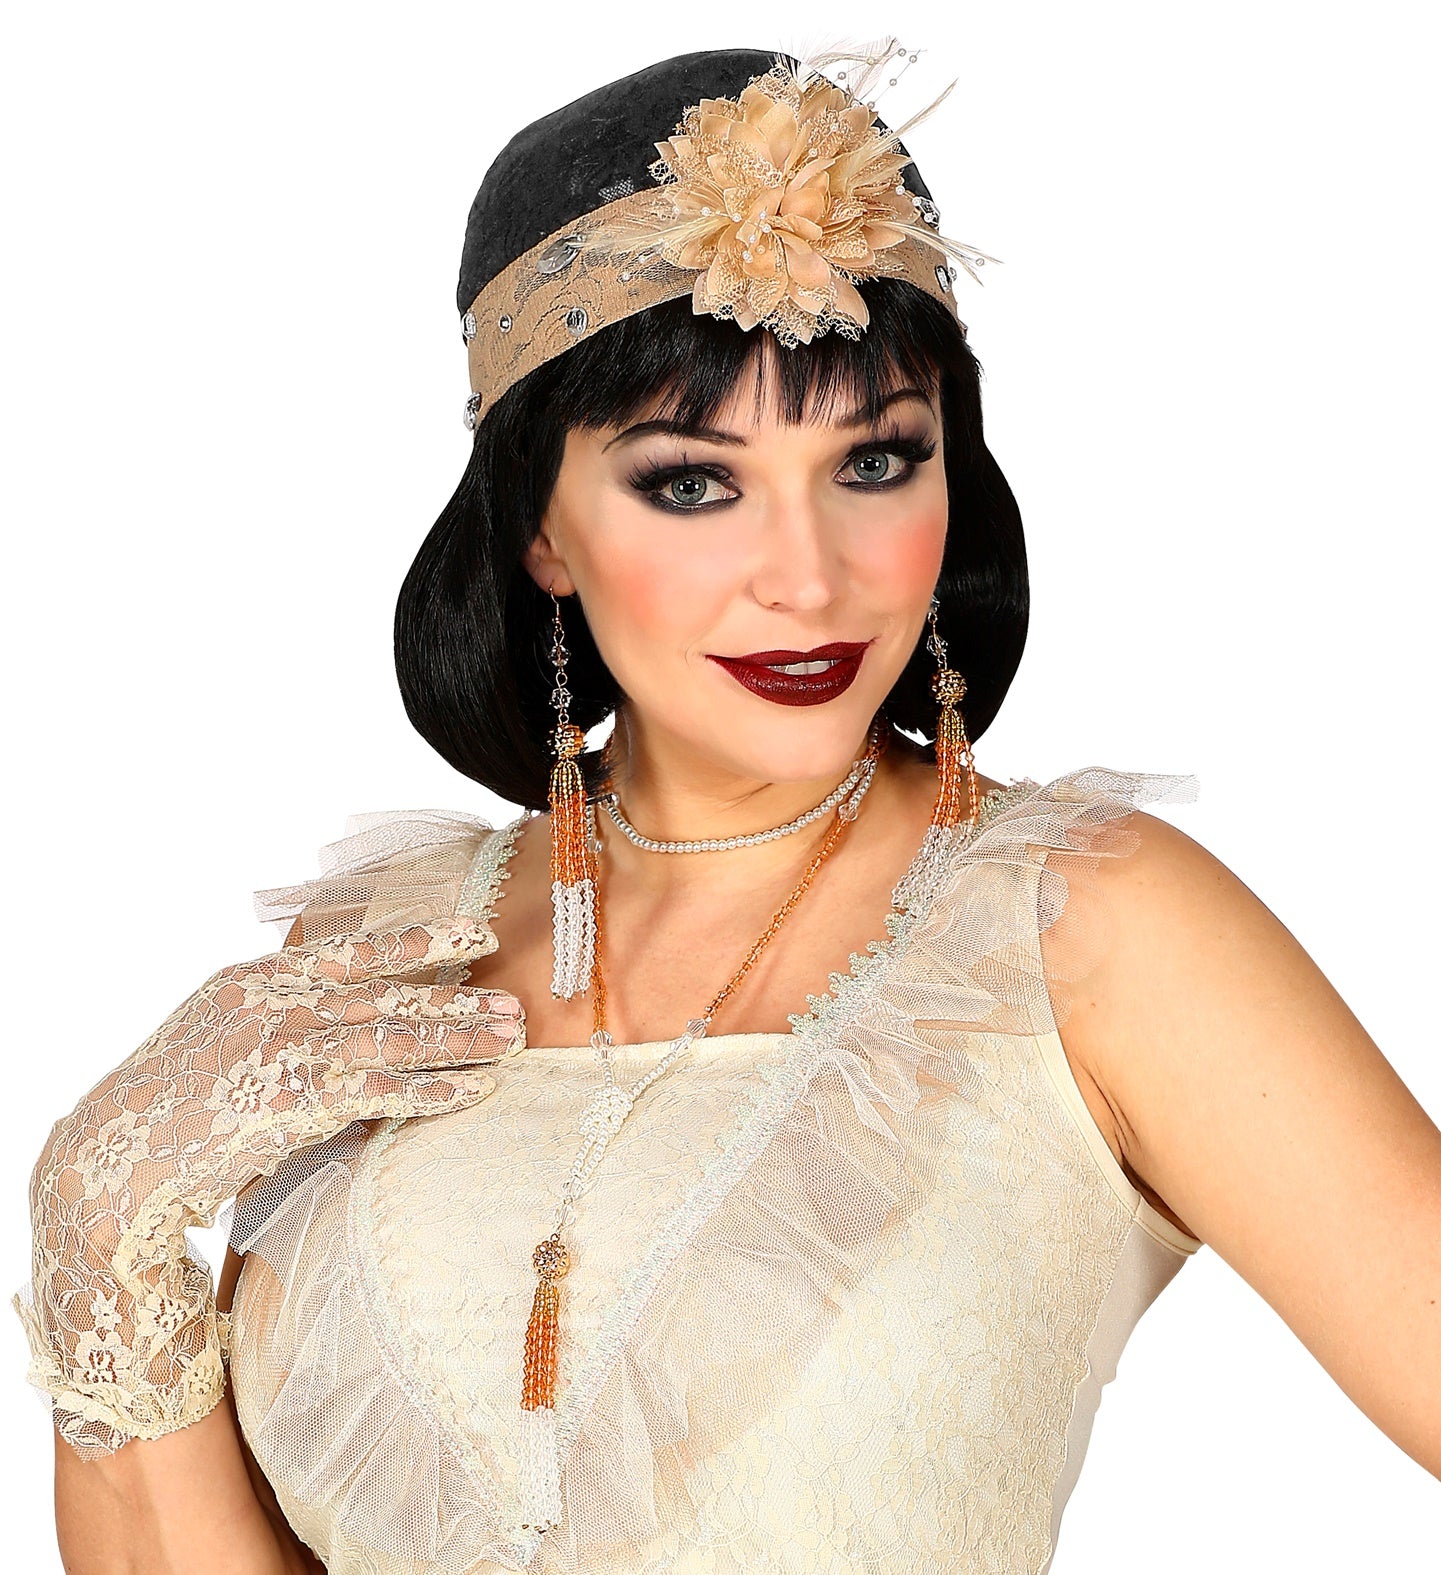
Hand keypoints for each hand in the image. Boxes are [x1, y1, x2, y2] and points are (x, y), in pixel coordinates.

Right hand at [15, 914, 522, 1458]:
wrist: (115, 1157)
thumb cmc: (170, 1103)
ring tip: (513, 1037)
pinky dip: (432, 1091)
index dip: (419, 940)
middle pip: (388, 994)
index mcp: (259, 977)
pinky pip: (381, 1092)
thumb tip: (339, 1014)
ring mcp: (288, 1047)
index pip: (354, 949)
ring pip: (395, 1036)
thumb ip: (278, 1013)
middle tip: (517, 1001)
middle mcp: (279, 1002)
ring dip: (461, 1038)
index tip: (473, 933)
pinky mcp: (295, 1099)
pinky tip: (473, 1090)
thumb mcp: (221, 1031)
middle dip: (458, 998)